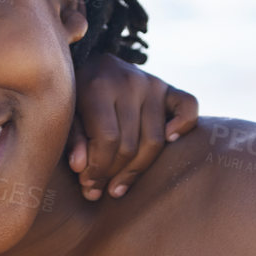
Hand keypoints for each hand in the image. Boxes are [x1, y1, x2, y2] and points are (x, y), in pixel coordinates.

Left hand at [68, 54, 198, 200]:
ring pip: (155, 141)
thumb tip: (80, 168)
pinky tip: (169, 142)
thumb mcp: (66, 116)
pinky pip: (189, 108)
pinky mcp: (169, 87)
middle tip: (100, 188)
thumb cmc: (75, 99)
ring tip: (118, 185)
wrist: (91, 66)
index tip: (88, 184)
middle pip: (131, 145)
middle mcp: (130, 82)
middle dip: (113, 174)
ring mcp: (152, 83)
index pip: (107, 139)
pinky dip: (183, 127)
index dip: (98, 169)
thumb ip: (72, 140)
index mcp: (99, 86)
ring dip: (137, 169)